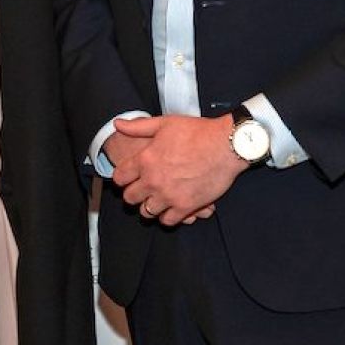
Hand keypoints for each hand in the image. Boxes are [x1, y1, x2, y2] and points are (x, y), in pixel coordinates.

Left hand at [106, 113, 243, 225]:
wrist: (226, 145)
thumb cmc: (197, 132)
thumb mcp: (164, 123)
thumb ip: (138, 126)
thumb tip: (117, 125)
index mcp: (145, 159)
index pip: (120, 178)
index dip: (122, 178)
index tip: (128, 178)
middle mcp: (153, 180)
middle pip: (130, 198)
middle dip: (133, 194)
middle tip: (141, 190)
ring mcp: (169, 195)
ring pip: (146, 212)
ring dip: (149, 206)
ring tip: (155, 200)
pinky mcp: (186, 206)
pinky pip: (167, 221)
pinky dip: (166, 217)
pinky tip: (170, 209)